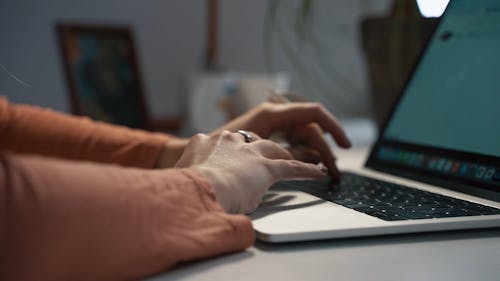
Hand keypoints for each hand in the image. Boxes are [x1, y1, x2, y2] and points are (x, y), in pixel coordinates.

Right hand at [175, 130, 325, 213]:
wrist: (195, 190)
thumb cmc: (183, 191)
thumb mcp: (182, 180)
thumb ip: (191, 182)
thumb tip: (196, 196)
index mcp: (203, 143)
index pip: (223, 143)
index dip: (232, 151)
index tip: (234, 157)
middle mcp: (227, 141)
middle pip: (250, 140)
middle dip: (260, 148)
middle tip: (267, 156)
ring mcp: (248, 152)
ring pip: (273, 150)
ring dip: (285, 156)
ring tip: (296, 160)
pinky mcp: (266, 167)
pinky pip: (291, 167)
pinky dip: (306, 170)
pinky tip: (317, 173)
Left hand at [211, 102, 350, 179]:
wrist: (201, 161)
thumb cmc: (225, 155)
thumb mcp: (263, 154)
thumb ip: (290, 154)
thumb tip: (314, 158)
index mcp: (273, 113)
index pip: (313, 113)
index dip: (333, 126)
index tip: (345, 144)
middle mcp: (274, 115)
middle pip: (310, 130)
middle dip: (324, 150)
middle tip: (333, 171)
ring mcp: (271, 126)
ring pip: (301, 137)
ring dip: (315, 154)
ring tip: (325, 172)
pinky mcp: (267, 136)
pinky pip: (291, 143)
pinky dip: (301, 154)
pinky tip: (309, 167)